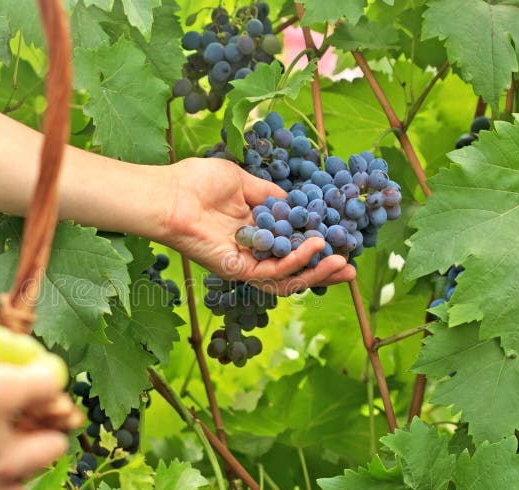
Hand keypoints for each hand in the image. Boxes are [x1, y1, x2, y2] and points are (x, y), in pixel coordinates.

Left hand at [161, 157, 356, 294]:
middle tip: (350, 268)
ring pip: (285, 278)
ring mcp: (243, 262)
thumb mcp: (242, 180)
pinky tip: (313, 248)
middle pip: (292, 268)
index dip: (315, 245)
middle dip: (322, 270)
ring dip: (314, 272)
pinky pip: (270, 274)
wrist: (168, 193)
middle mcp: (251, 249)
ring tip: (340, 263)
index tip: (340, 239)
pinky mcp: (235, 269)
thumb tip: (295, 202)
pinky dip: (294, 262)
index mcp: (253, 229)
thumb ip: (270, 194)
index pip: (290, 244)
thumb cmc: (196, 182)